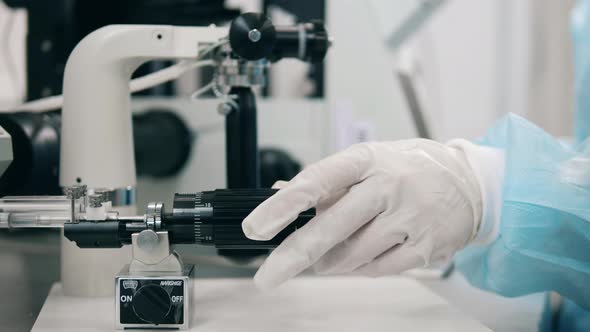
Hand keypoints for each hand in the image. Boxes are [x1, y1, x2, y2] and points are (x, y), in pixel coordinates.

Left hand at [242, 139, 483, 289]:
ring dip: (329, 262)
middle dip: (293, 256)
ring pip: (351, 255)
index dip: (283, 205)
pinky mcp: (424, 246)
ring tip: (327, 255)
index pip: (317, 180)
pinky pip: (375, 269)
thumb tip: (281, 195)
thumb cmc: (407, 170)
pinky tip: (360, 255)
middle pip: (332, 227)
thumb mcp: (367, 162)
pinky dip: (358, 268)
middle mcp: (388, 185)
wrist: (469, 182)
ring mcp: (409, 217)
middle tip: (268, 277)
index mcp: (367, 159)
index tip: (257, 227)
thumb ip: (326, 181)